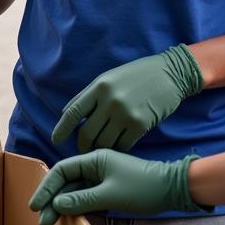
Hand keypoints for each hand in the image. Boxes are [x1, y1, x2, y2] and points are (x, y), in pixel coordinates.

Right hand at [29, 149, 204, 224]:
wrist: (171, 190)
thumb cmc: (142, 188)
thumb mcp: (111, 195)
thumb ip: (82, 199)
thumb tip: (57, 204)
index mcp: (94, 159)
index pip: (62, 170)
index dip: (47, 187)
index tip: (35, 205)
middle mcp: (95, 166)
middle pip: (66, 182)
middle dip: (51, 200)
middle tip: (40, 221)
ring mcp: (101, 178)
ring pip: (74, 191)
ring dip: (61, 206)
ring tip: (48, 223)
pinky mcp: (108, 189)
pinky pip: (85, 197)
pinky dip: (75, 207)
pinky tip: (66, 218)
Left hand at [52, 45, 202, 152]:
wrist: (169, 74)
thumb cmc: (136, 76)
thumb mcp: (109, 78)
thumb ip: (88, 95)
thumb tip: (66, 113)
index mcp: (99, 87)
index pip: (73, 112)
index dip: (62, 129)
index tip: (55, 140)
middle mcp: (109, 100)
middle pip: (87, 133)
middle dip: (82, 145)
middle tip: (82, 150)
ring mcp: (125, 113)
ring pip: (104, 143)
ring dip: (99, 150)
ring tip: (100, 150)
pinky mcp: (140, 125)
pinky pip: (122, 146)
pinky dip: (117, 150)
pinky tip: (118, 148)